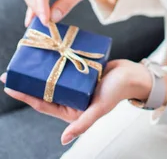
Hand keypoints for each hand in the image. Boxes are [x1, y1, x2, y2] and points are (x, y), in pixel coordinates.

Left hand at [0, 59, 163, 145]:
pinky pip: (65, 61)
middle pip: (44, 86)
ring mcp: (75, 81)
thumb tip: (64, 139)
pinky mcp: (81, 68)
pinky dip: (56, 55)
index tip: (10, 85)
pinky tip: (48, 47)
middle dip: (29, 79)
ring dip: (41, 65)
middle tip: (13, 69)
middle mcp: (70, 95)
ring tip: (28, 56)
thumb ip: (83, 123)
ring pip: (53, 73)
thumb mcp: (99, 108)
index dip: (25, 95)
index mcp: (71, 108)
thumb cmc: (118, 93)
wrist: (134, 75)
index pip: (42, 102)